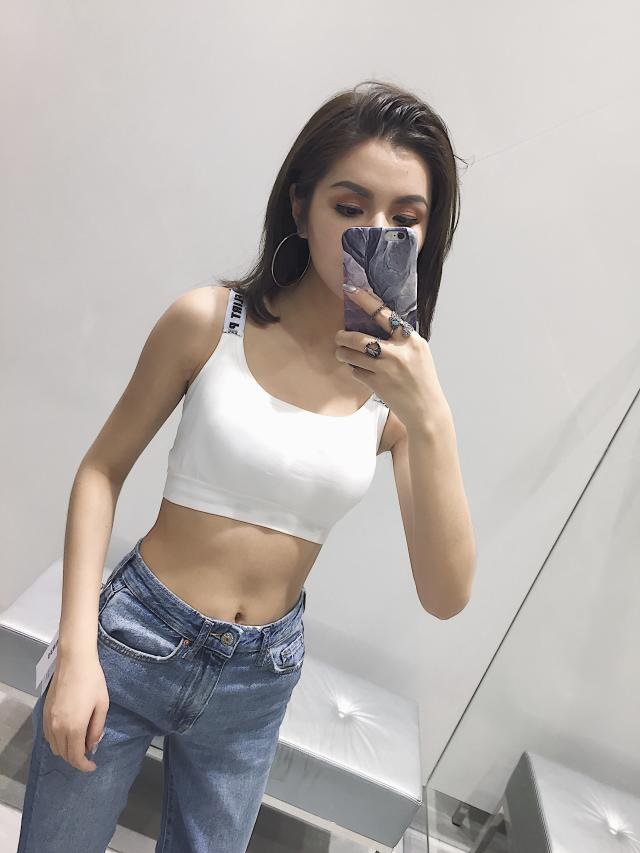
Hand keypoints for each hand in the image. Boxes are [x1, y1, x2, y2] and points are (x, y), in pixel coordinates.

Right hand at [43, 654, 108, 772]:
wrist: (74, 662)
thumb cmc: (93, 681)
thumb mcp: (102, 705)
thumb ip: (96, 729)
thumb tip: (92, 745)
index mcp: (74, 727)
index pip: (76, 757)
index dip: (84, 765)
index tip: (92, 766)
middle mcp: (58, 727)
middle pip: (64, 754)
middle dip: (76, 758)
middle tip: (89, 753)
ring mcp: (49, 720)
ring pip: (54, 747)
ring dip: (66, 750)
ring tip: (80, 742)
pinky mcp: (45, 713)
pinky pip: (48, 736)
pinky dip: (57, 741)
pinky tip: (68, 733)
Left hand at [335, 285, 448, 430]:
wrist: (426, 409)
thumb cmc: (422, 379)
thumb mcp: (419, 352)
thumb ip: (401, 337)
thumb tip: (375, 321)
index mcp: (411, 340)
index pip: (384, 314)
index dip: (365, 300)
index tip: (350, 291)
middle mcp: (398, 352)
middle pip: (360, 337)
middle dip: (343, 336)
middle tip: (339, 336)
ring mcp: (386, 369)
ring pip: (353, 355)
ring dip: (342, 353)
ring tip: (341, 352)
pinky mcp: (377, 384)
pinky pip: (356, 372)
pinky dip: (353, 369)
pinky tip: (356, 369)